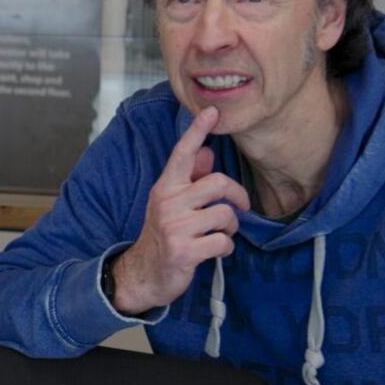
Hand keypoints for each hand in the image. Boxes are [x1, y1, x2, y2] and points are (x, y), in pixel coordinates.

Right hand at [110, 106, 249, 315]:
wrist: (143, 273)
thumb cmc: (164, 235)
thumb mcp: (172, 204)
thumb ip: (190, 179)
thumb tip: (207, 152)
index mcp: (166, 187)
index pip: (183, 153)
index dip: (198, 130)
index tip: (213, 111)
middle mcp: (168, 202)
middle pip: (218, 183)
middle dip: (238, 196)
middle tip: (240, 207)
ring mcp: (175, 227)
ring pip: (225, 215)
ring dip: (231, 227)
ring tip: (222, 233)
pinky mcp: (184, 251)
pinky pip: (223, 242)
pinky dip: (226, 248)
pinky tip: (216, 251)